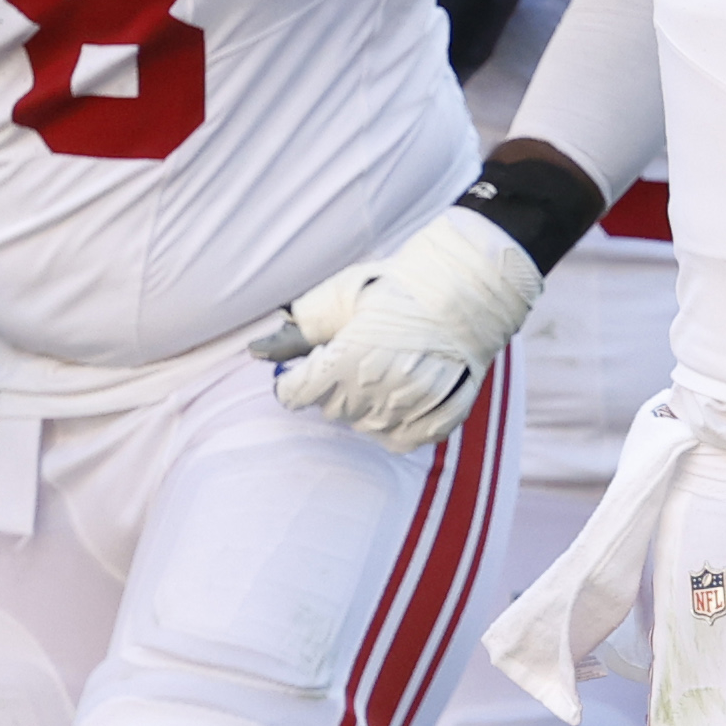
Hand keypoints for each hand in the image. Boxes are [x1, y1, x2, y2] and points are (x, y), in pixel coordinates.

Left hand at [259, 206, 542, 452]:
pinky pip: (401, 440)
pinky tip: (400, 397)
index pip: (295, 394)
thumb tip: (256, 350)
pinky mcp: (437, 419)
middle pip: (330, 409)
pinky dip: (395, 425)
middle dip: (333, 386)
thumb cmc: (401, 285)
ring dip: (364, 404)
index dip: (296, 378)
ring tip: (383, 369)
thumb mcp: (344, 294)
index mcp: (345, 361)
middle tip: (357, 354)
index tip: (312, 363)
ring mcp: (409, 409)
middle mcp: (375, 391)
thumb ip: (301, 327)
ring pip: (363, 425)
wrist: (469, 287)